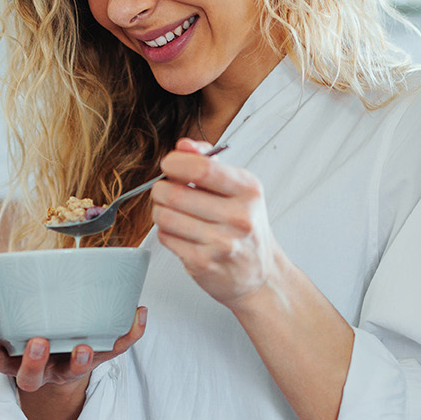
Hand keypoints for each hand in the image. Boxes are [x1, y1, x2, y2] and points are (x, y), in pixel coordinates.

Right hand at [0, 248, 146, 392]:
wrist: (57, 356)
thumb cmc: (25, 325)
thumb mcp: (3, 309)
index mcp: (7, 356)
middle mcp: (35, 369)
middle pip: (28, 377)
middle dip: (32, 361)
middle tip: (38, 341)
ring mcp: (66, 369)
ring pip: (70, 374)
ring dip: (78, 361)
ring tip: (84, 345)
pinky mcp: (95, 362)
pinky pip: (113, 353)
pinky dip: (126, 336)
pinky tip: (137, 315)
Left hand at [150, 139, 286, 308]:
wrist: (260, 274)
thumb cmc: (246, 228)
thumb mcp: (239, 189)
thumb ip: (210, 163)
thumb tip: (184, 145)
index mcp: (248, 191)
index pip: (202, 168)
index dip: (175, 163)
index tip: (169, 165)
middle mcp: (238, 217)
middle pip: (175, 194)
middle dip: (160, 188)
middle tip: (165, 190)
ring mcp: (221, 243)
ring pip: (166, 216)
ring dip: (159, 210)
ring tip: (171, 211)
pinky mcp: (203, 263)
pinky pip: (166, 237)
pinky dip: (166, 231)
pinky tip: (180, 232)